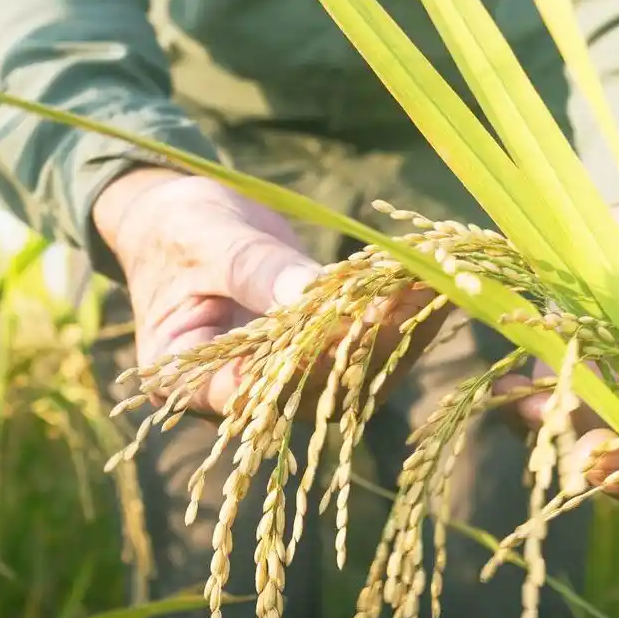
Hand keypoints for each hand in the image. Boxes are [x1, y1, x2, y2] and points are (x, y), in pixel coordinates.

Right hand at [93, 168, 450, 415]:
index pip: (253, 390)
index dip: (308, 360)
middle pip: (312, 387)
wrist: (179, 221)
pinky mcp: (316, 359)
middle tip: (420, 294)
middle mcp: (240, 396)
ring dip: (398, 332)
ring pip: (349, 377)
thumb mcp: (206, 240)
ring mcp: (282, 382)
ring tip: (441, 283)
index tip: (358, 318)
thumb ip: (255, 271)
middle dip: (370, 340)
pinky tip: (433, 283)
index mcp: (189, 381)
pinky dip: (397, 318)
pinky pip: (361, 351)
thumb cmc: (177, 229)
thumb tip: (310, 296)